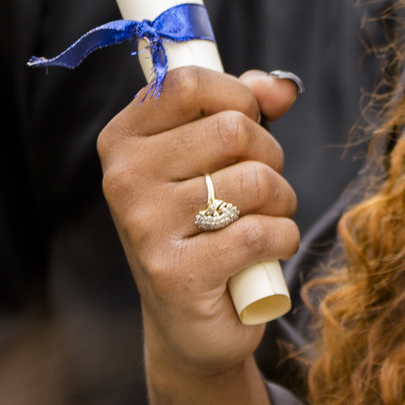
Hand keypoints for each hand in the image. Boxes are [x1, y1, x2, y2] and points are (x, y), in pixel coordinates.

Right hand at [98, 66, 301, 381]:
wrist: (188, 323)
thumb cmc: (204, 225)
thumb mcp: (214, 158)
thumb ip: (243, 108)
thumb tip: (281, 86)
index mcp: (122, 139)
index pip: (187, 81)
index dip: (238, 97)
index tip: (247, 123)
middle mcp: (123, 179)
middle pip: (233, 129)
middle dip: (269, 156)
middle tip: (261, 186)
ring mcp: (144, 228)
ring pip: (256, 181)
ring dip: (281, 201)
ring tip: (264, 219)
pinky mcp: (176, 274)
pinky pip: (260, 232)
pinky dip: (283, 238)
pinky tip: (267, 251)